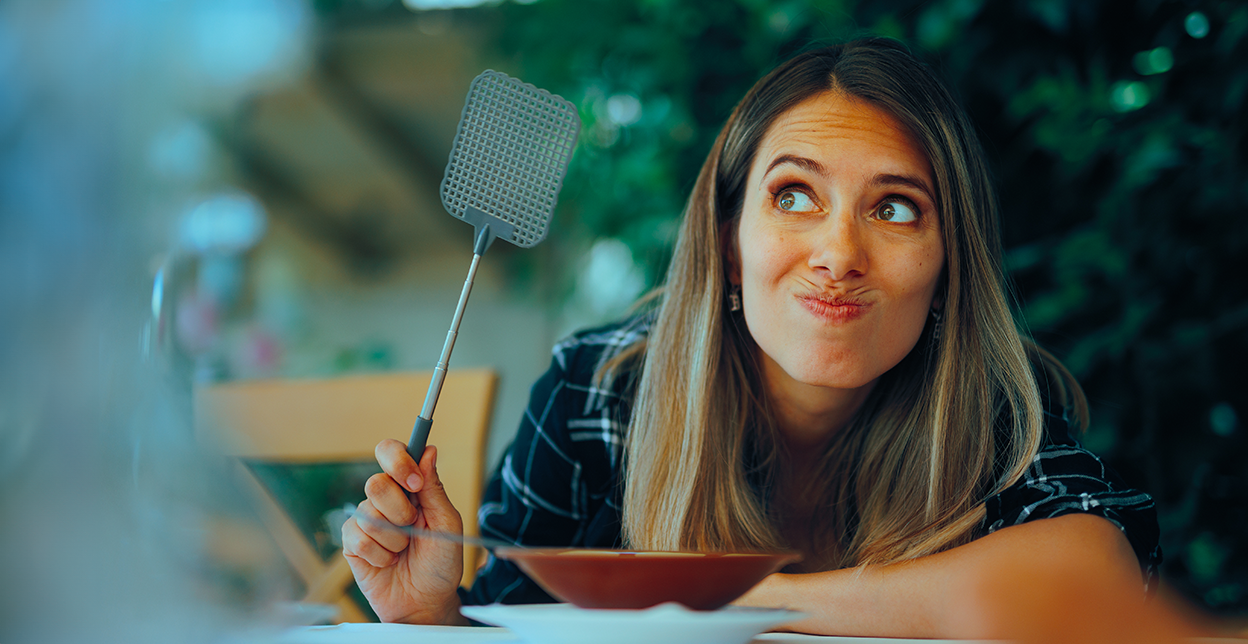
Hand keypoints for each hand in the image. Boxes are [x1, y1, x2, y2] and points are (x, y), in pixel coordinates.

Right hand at [341, 440, 465, 623]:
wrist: (427, 601)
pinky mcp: (352, 543)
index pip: (390, 452)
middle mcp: (385, 499)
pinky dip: (380, 555)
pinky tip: (388, 562)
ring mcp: (366, 520)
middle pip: (375, 483)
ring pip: (368, 514)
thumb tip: (428, 451)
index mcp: (409, 487)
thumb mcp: (447, 524)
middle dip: (400, 511)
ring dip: (394, 539)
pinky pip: (359, 539)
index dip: (398, 461)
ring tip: (403, 550)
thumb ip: (434, 489)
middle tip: (413, 526)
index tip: (415, 482)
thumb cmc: (440, 563)